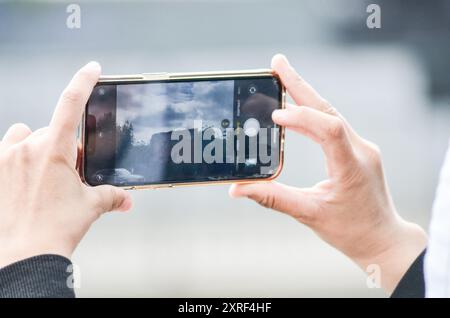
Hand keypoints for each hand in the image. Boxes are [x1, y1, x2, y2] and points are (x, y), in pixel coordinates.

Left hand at [0, 62, 131, 267]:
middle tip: (71, 172)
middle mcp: (27, 148)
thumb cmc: (54, 229)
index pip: (71, 103)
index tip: (92, 69)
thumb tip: (125, 200)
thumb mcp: (90, 206)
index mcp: (54, 150)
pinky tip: (27, 180)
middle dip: (65, 147)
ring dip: (39, 148)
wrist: (25, 253)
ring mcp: (6, 159)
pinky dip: (20, 158)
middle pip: (53, 132)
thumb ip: (112, 196)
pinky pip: (8, 150)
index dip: (83, 81)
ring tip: (45, 174)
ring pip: (27, 138)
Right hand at [229, 54, 426, 292]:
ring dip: (305, 94)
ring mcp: (360, 147)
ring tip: (281, 76)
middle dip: (300, 85)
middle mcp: (360, 150)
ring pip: (330, 113)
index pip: (329, 130)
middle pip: (327, 110)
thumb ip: (273, 198)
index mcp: (351, 167)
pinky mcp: (356, 150)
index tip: (274, 115)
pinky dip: (311, 112)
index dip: (302, 117)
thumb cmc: (349, 231)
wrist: (382, 238)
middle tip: (277, 63)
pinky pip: (332, 123)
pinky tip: (296, 106)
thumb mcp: (309, 215)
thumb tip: (237, 189)